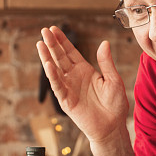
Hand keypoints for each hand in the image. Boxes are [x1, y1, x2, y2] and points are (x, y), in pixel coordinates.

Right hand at [36, 26, 128, 143]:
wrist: (112, 126)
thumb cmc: (115, 104)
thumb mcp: (113, 79)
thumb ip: (106, 62)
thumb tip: (104, 43)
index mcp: (85, 70)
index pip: (70, 52)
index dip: (62, 41)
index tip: (54, 29)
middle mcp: (74, 77)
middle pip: (60, 57)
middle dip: (52, 44)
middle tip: (44, 31)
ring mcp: (69, 88)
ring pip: (55, 70)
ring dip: (47, 57)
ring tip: (40, 44)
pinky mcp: (66, 101)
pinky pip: (58, 86)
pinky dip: (53, 76)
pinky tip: (48, 64)